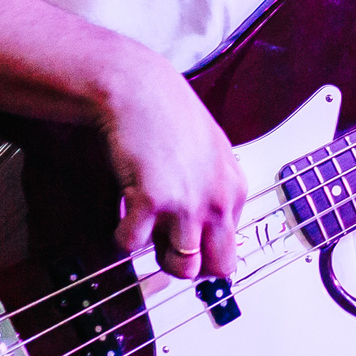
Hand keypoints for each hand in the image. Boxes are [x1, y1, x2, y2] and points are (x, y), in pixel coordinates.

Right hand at [99, 49, 247, 278]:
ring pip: (180, 266)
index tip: (186, 247)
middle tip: (166, 244)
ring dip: (155, 252)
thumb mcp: (211, 155)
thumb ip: (214, 192)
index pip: (231, 252)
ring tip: (144, 223)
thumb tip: (207, 232)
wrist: (140, 88)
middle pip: (216, 268)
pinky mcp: (152, 200)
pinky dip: (122, 235)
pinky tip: (123, 211)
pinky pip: (133, 245)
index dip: (204, 254)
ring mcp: (186, 203)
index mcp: (234, 189)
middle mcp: (217, 200)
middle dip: (188, 265)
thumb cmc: (170, 115)